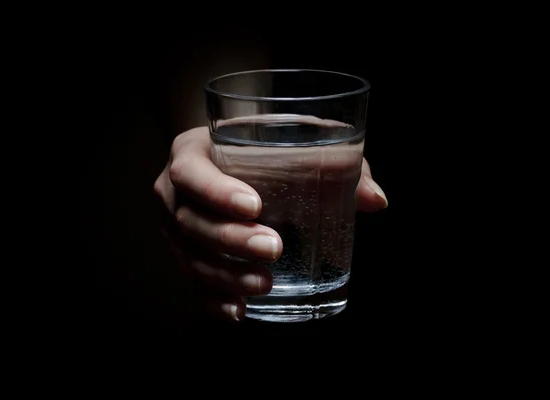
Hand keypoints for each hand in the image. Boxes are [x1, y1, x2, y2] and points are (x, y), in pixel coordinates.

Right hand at [153, 127, 387, 321]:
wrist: (230, 156)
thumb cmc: (264, 145)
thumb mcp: (297, 138)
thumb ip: (337, 162)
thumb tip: (375, 200)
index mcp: (192, 152)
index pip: (191, 172)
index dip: (217, 192)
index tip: (256, 206)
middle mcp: (174, 192)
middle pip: (190, 221)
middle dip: (231, 239)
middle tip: (274, 248)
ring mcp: (174, 227)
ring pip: (190, 257)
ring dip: (225, 276)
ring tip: (263, 284)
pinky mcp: (185, 254)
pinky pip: (192, 282)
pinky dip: (214, 300)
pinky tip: (240, 311)